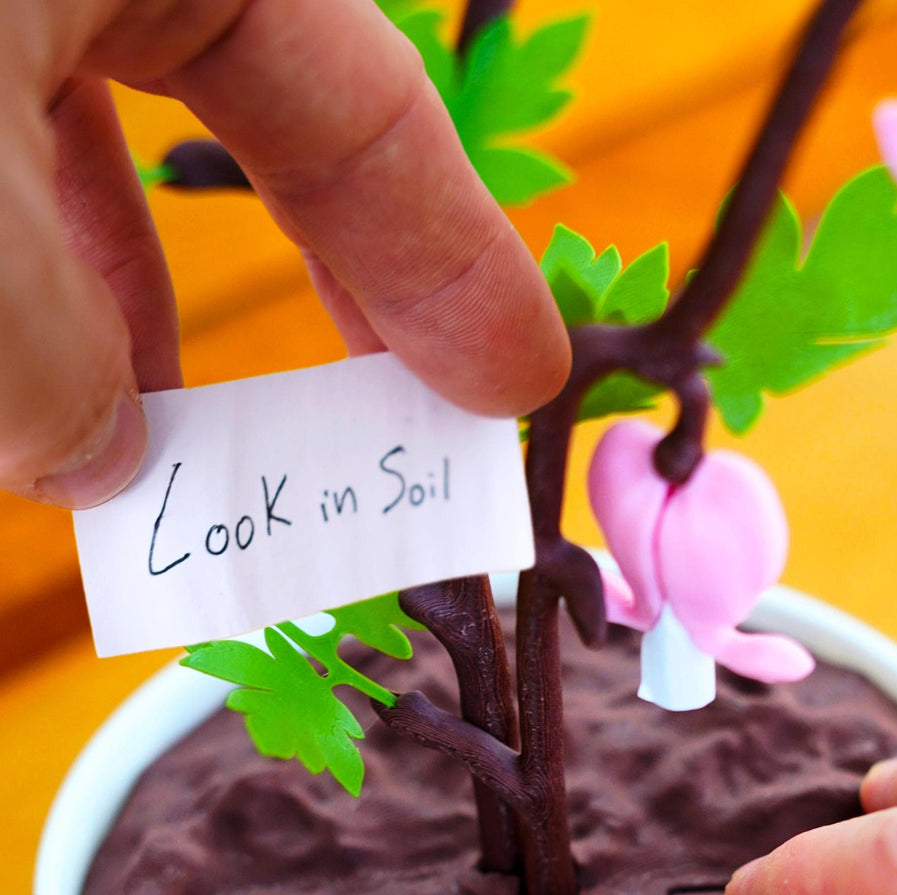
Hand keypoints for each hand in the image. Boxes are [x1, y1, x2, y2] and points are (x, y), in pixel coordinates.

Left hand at [0, 0, 569, 508]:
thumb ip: (54, 349)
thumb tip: (97, 459)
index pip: (367, 100)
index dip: (456, 258)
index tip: (512, 390)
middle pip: (271, 109)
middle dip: (336, 277)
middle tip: (399, 420)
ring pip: (117, 121)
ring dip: (151, 293)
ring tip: (189, 440)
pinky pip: (8, 129)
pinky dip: (43, 254)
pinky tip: (47, 365)